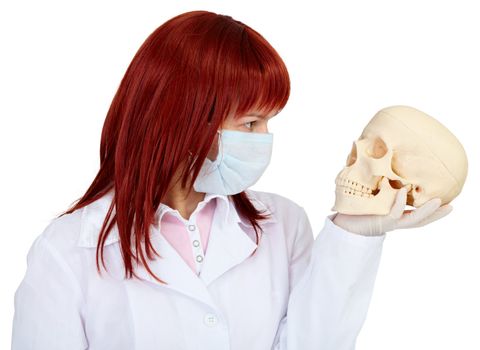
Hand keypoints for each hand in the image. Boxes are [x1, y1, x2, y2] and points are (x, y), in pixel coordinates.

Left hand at [332, 186, 453, 235]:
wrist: (343, 222)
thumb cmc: (355, 207)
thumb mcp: (370, 193)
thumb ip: (378, 181)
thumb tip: (375, 157)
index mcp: (397, 214)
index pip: (418, 212)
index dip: (432, 209)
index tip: (445, 200)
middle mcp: (397, 220)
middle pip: (422, 220)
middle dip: (437, 214)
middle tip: (451, 206)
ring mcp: (390, 222)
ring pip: (413, 220)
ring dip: (427, 212)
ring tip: (438, 201)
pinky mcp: (381, 222)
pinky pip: (394, 213)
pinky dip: (399, 203)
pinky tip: (402, 192)